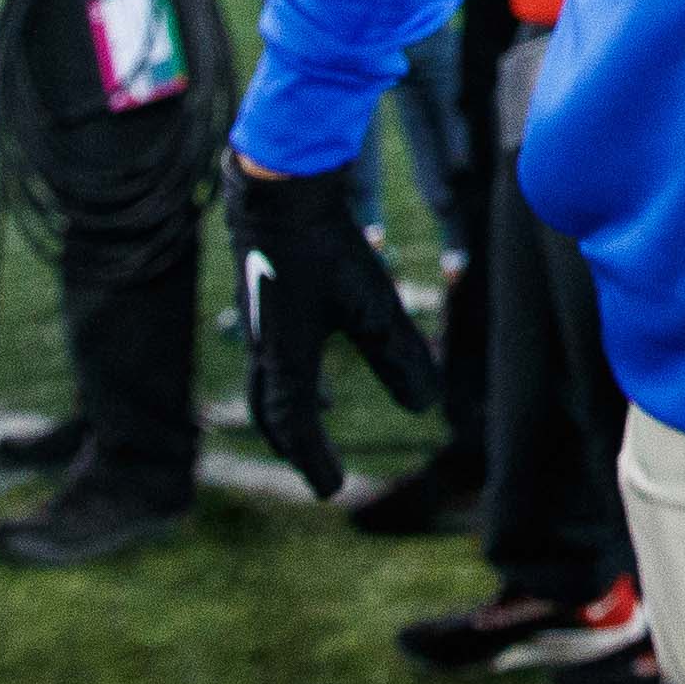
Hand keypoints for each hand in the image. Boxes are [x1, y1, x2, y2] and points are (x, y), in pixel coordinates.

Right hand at [223, 162, 439, 498]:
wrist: (278, 193)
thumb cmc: (324, 247)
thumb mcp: (372, 304)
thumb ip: (398, 356)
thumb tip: (425, 407)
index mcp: (285, 360)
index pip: (295, 427)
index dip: (314, 460)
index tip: (333, 491)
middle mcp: (265, 350)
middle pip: (272, 416)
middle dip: (296, 447)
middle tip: (319, 473)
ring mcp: (260, 325)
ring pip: (269, 386)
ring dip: (292, 413)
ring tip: (322, 420)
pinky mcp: (265, 302)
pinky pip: (273, 356)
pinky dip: (292, 376)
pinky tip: (319, 358)